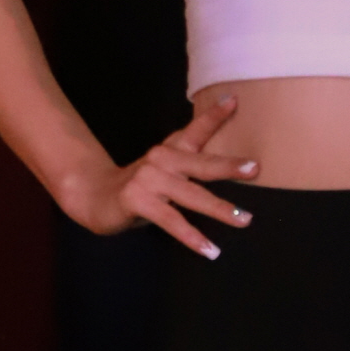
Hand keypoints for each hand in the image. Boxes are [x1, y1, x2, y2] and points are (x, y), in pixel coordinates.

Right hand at [61, 95, 259, 258]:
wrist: (94, 197)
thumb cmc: (140, 185)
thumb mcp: (165, 167)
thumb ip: (190, 157)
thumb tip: (221, 151)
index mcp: (170, 151)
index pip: (195, 131)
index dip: (213, 116)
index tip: (234, 101)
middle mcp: (160, 160)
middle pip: (200, 163)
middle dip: (228, 166)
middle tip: (255, 169)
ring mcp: (148, 180)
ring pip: (190, 195)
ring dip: (219, 209)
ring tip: (244, 219)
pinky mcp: (137, 201)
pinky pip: (171, 221)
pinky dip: (191, 237)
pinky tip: (209, 250)